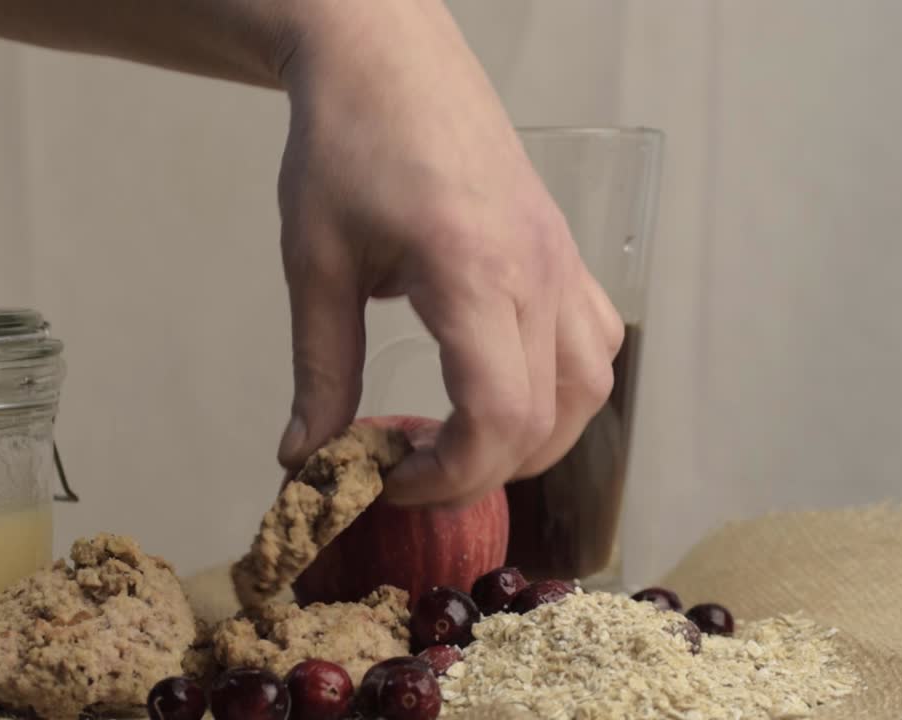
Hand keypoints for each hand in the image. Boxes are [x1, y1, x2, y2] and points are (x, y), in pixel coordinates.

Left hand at [275, 1, 624, 506]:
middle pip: (549, 419)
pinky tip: (510, 386)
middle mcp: (538, 272)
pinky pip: (596, 341)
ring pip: (590, 389)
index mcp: (472, 273)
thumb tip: (306, 459)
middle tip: (412, 469)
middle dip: (480, 470)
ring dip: (535, 439)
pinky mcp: (564, 250)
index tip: (389, 480)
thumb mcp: (315, 263)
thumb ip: (320, 369)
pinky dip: (564, 390)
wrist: (388, 58)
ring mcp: (562, 260)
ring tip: (464, 440)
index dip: (448, 476)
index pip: (499, 417)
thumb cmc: (345, 145)